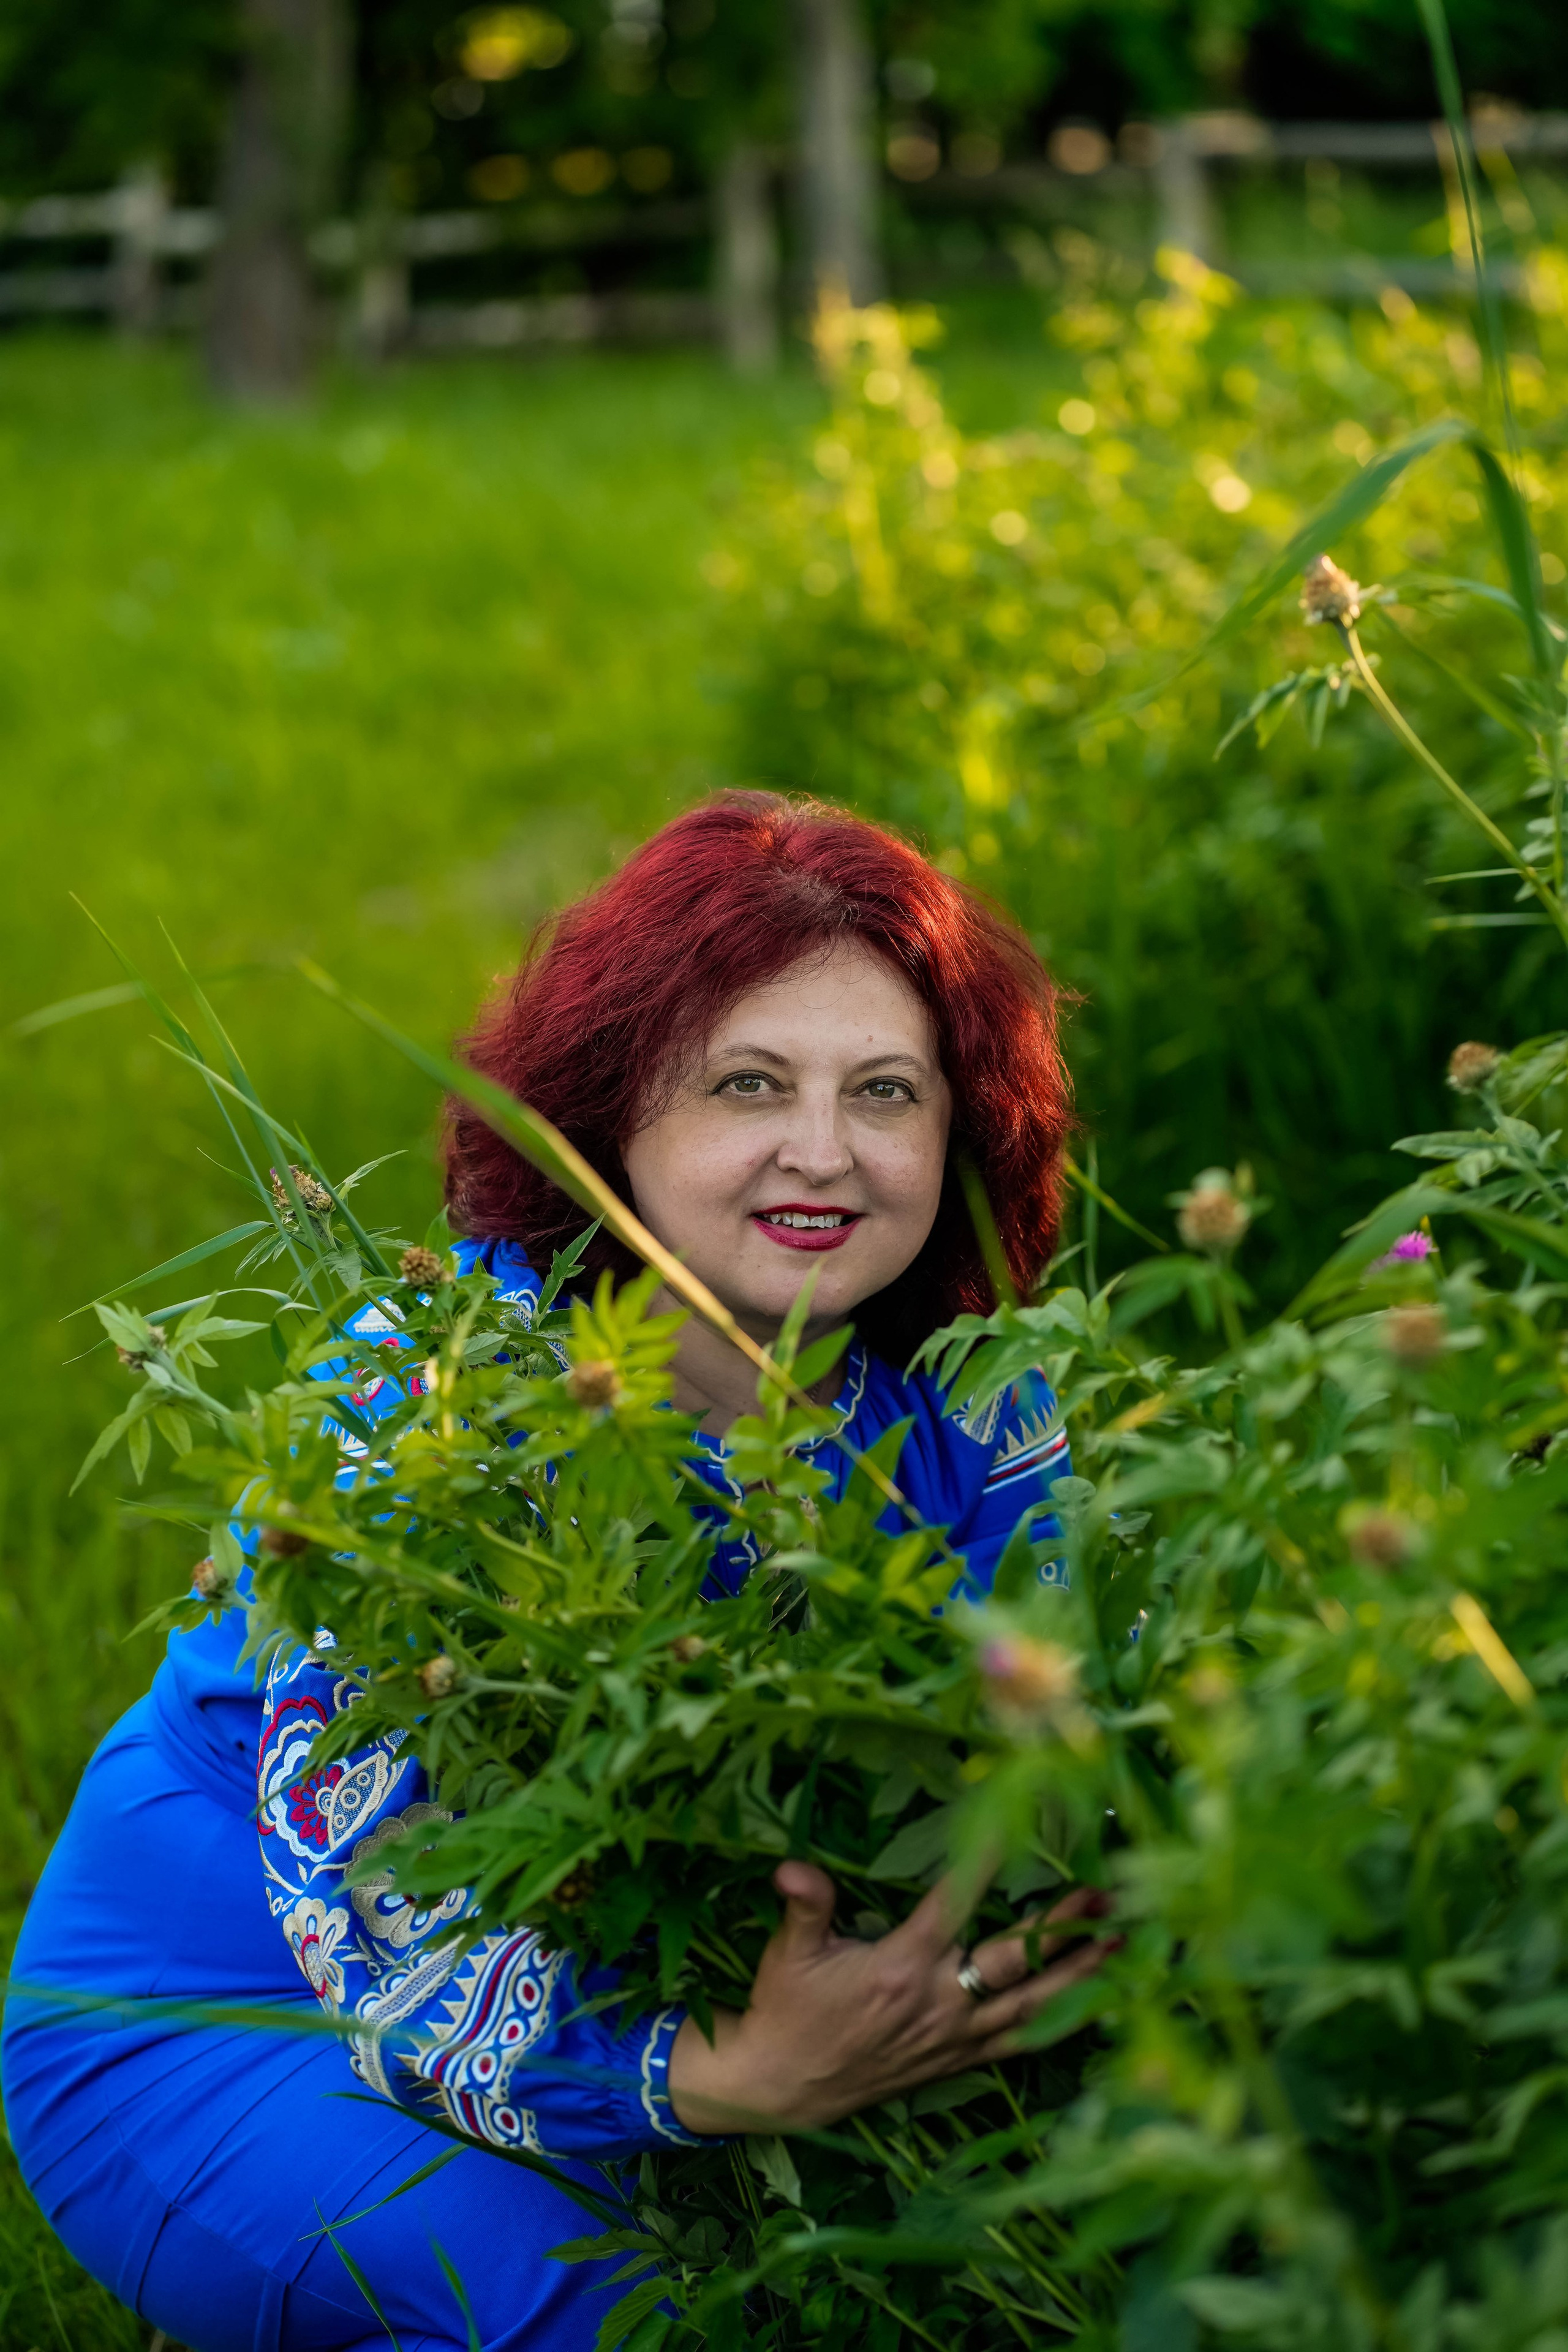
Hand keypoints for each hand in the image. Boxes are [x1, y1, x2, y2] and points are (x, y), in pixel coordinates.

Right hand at [666, 1860, 1113, 2136]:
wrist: (783, 2087)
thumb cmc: (787, 2010)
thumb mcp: (789, 1953)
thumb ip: (805, 1905)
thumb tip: (792, 1867)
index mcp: (901, 1967)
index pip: (954, 1904)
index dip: (985, 1861)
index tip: (1018, 1823)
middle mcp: (938, 2004)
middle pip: (1016, 1961)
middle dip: (1065, 1927)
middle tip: (1108, 1895)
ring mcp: (954, 2038)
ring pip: (1032, 2007)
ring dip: (1080, 1976)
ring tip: (1123, 1945)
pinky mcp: (957, 2062)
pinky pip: (1019, 2043)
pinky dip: (1060, 2025)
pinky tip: (1094, 2007)